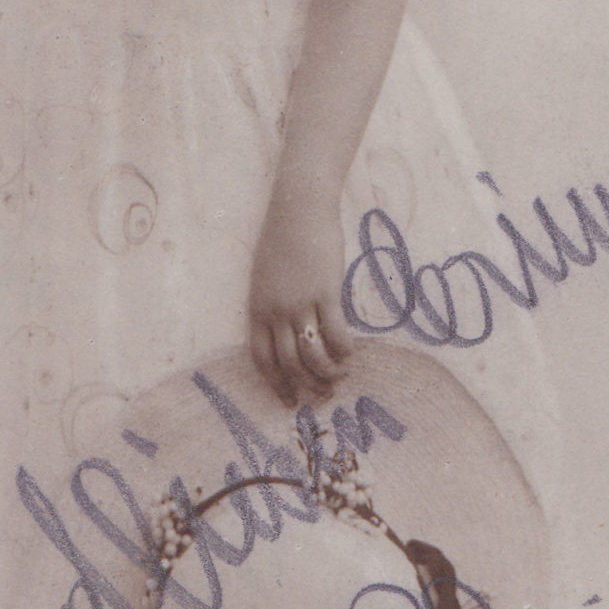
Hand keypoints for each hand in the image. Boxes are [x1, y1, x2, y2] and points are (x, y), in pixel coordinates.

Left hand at [248, 182, 354, 408]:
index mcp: (257, 308)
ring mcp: (300, 302)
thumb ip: (271, 306)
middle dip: (307, 386)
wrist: (299, 208)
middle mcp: (275, 311)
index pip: (261, 359)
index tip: (289, 399)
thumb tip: (286, 333)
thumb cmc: (282, 239)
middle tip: (323, 395)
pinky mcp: (326, 292)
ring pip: (312, 354)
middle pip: (289, 363)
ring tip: (340, 377)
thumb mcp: (264, 277)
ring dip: (328, 373)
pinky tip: (351, 354)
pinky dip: (344, 350)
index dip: (276, 384)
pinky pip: (336, 333)